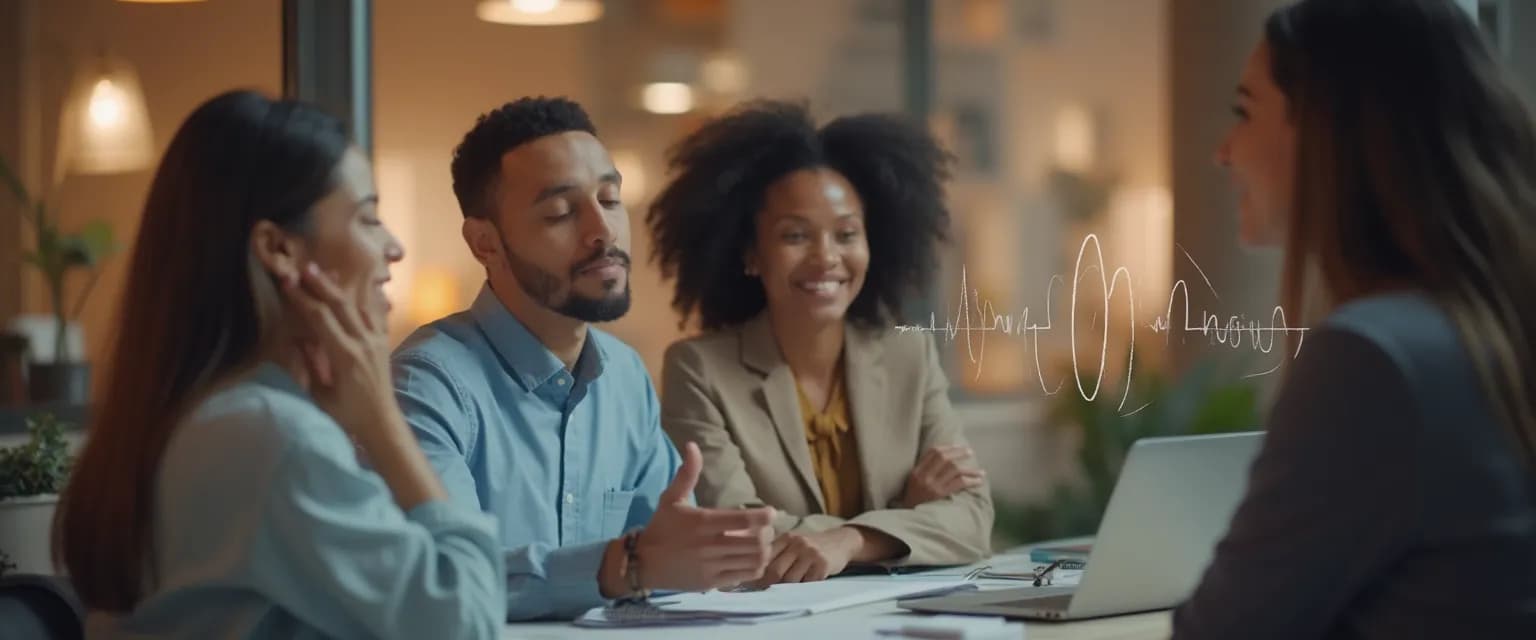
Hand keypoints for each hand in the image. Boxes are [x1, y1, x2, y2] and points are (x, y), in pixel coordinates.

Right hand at [281, 263, 401, 445]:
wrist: (381, 422)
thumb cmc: (346, 414)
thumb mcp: (320, 394)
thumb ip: (308, 365)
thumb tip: (293, 338)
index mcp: (345, 355)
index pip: (321, 318)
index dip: (303, 298)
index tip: (287, 282)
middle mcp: (363, 342)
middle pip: (340, 305)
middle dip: (321, 284)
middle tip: (305, 266)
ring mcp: (376, 340)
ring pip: (357, 305)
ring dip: (338, 288)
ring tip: (323, 271)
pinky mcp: (382, 342)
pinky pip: (371, 313)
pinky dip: (358, 298)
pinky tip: (349, 288)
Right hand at [629, 443, 775, 591]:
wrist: (643, 562)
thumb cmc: (661, 527)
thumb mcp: (671, 498)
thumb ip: (687, 473)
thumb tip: (692, 446)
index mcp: (702, 522)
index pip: (743, 520)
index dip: (764, 516)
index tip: (771, 512)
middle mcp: (709, 545)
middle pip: (754, 542)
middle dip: (767, 534)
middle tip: (766, 529)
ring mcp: (711, 566)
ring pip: (753, 561)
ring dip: (763, 552)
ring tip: (761, 544)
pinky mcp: (711, 583)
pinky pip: (744, 577)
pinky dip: (754, 568)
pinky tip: (750, 560)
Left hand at [747, 529, 859, 587]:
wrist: (841, 541)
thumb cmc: (810, 547)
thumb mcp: (793, 544)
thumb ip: (776, 555)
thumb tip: (754, 577)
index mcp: (786, 538)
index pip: (765, 558)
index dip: (757, 575)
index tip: (752, 586)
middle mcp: (797, 543)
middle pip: (775, 571)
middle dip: (769, 585)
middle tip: (768, 593)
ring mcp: (811, 553)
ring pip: (790, 580)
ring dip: (788, 589)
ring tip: (790, 587)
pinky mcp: (823, 564)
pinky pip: (807, 584)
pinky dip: (803, 588)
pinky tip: (806, 583)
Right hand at [899, 445, 984, 507]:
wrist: (908, 520)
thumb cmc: (914, 502)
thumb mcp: (913, 483)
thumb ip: (925, 472)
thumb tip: (945, 461)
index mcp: (917, 471)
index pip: (933, 452)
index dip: (948, 448)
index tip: (958, 447)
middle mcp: (923, 476)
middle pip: (944, 457)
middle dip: (959, 453)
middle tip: (970, 452)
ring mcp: (931, 485)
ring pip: (954, 469)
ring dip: (970, 469)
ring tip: (981, 472)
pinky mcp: (939, 495)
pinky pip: (958, 483)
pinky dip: (971, 481)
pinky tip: (978, 481)